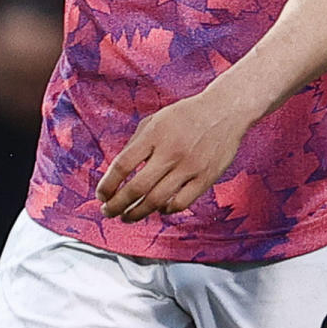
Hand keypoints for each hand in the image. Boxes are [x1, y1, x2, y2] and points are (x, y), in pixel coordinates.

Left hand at [97, 88, 248, 222]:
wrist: (225, 110)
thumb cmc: (186, 115)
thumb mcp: (155, 120)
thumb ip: (135, 144)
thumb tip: (115, 172)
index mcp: (154, 135)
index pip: (122, 165)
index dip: (107, 185)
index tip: (101, 194)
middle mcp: (171, 151)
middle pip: (136, 188)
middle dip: (116, 205)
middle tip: (108, 211)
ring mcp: (189, 166)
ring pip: (157, 200)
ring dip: (137, 213)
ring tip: (127, 216)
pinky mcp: (206, 178)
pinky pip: (181, 203)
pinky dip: (165, 210)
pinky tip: (159, 209)